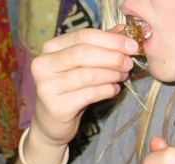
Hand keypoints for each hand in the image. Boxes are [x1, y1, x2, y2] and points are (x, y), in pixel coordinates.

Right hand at [29, 26, 137, 149]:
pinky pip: (89, 94)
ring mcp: (47, 87)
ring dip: (111, 75)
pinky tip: (113, 90)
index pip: (83, 36)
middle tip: (128, 63)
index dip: (110, 40)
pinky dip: (106, 90)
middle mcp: (43, 66)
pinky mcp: (56, 107)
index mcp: (49, 49)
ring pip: (88, 75)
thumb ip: (99, 45)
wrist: (51, 122)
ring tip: (122, 76)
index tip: (131, 46)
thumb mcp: (81, 64)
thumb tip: (123, 30)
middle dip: (112, 57)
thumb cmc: (69, 89)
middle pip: (83, 54)